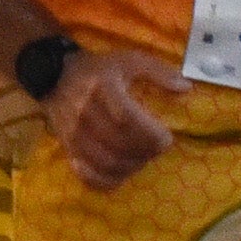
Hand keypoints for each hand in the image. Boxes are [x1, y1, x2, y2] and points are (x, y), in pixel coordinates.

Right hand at [39, 48, 189, 189]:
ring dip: (131, 167)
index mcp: (103, 88)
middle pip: (119, 145)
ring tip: (142, 158)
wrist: (55, 76)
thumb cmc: (99, 69)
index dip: (150, 135)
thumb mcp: (129, 60)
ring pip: (107, 163)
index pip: (127, 120)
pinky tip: (121, 173)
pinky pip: (88, 175)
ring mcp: (74, 134)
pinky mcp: (69, 148)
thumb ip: (158, 72)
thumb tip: (186, 88)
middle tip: (156, 148)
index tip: (166, 138)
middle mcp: (86, 113)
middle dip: (146, 152)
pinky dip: (107, 181)